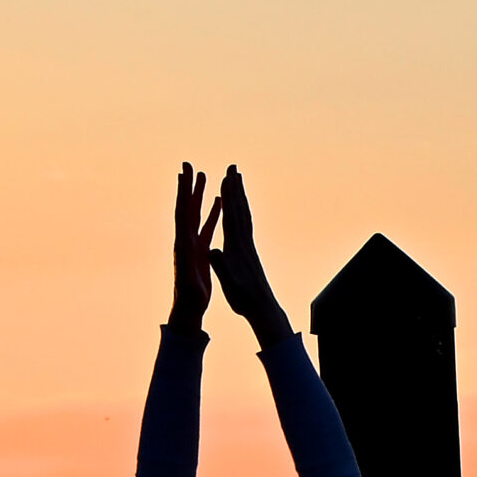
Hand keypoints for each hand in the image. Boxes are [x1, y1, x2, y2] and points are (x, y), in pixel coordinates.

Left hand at [170, 163, 222, 331]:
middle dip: (187, 186)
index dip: (183, 192)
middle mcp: (184, 239)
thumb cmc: (191, 298)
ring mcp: (192, 243)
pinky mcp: (200, 249)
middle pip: (185, 207)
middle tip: (189, 165)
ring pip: (195, 214)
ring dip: (198, 195)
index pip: (182, 212)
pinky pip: (205, 226)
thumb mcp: (192, 282)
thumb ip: (191, 267)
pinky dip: (210, 212)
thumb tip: (190, 254)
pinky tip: (217, 202)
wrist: (188, 307)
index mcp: (183, 244)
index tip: (183, 173)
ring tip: (203, 176)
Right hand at [205, 166, 290, 342]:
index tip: (226, 176)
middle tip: (233, 167)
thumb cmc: (243, 298)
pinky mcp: (251, 253)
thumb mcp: (229, 283)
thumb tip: (213, 251)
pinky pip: (246, 226)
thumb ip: (220, 266)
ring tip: (238, 180)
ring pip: (245, 215)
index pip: (231, 215)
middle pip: (240, 209)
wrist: (264, 309)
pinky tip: (241, 209)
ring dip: (240, 196)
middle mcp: (245, 243)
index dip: (228, 196)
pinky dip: (242, 212)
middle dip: (235, 188)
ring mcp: (250, 247)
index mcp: (236, 247)